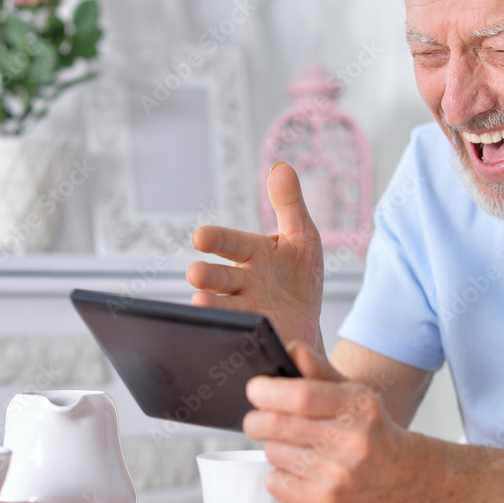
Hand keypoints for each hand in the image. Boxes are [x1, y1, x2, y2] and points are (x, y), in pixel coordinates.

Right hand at [188, 162, 323, 351]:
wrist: (308, 320)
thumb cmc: (299, 273)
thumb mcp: (302, 236)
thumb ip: (289, 203)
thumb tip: (281, 166)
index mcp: (252, 253)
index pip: (231, 242)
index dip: (216, 239)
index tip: (200, 237)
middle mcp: (241, 282)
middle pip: (219, 277)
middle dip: (207, 275)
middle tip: (195, 273)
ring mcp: (244, 310)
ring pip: (223, 307)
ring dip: (211, 305)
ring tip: (201, 303)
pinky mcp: (250, 336)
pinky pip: (238, 335)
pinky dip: (233, 335)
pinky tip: (231, 335)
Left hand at [243, 341, 428, 502]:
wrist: (402, 479)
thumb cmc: (371, 431)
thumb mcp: (354, 394)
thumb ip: (320, 370)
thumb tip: (293, 349)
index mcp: (358, 406)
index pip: (301, 396)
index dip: (267, 391)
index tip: (255, 389)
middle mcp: (351, 441)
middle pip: (277, 425)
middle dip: (256, 419)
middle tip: (258, 419)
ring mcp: (338, 474)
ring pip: (273, 452)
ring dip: (274, 447)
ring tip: (296, 448)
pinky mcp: (325, 501)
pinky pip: (275, 482)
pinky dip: (279, 475)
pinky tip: (301, 471)